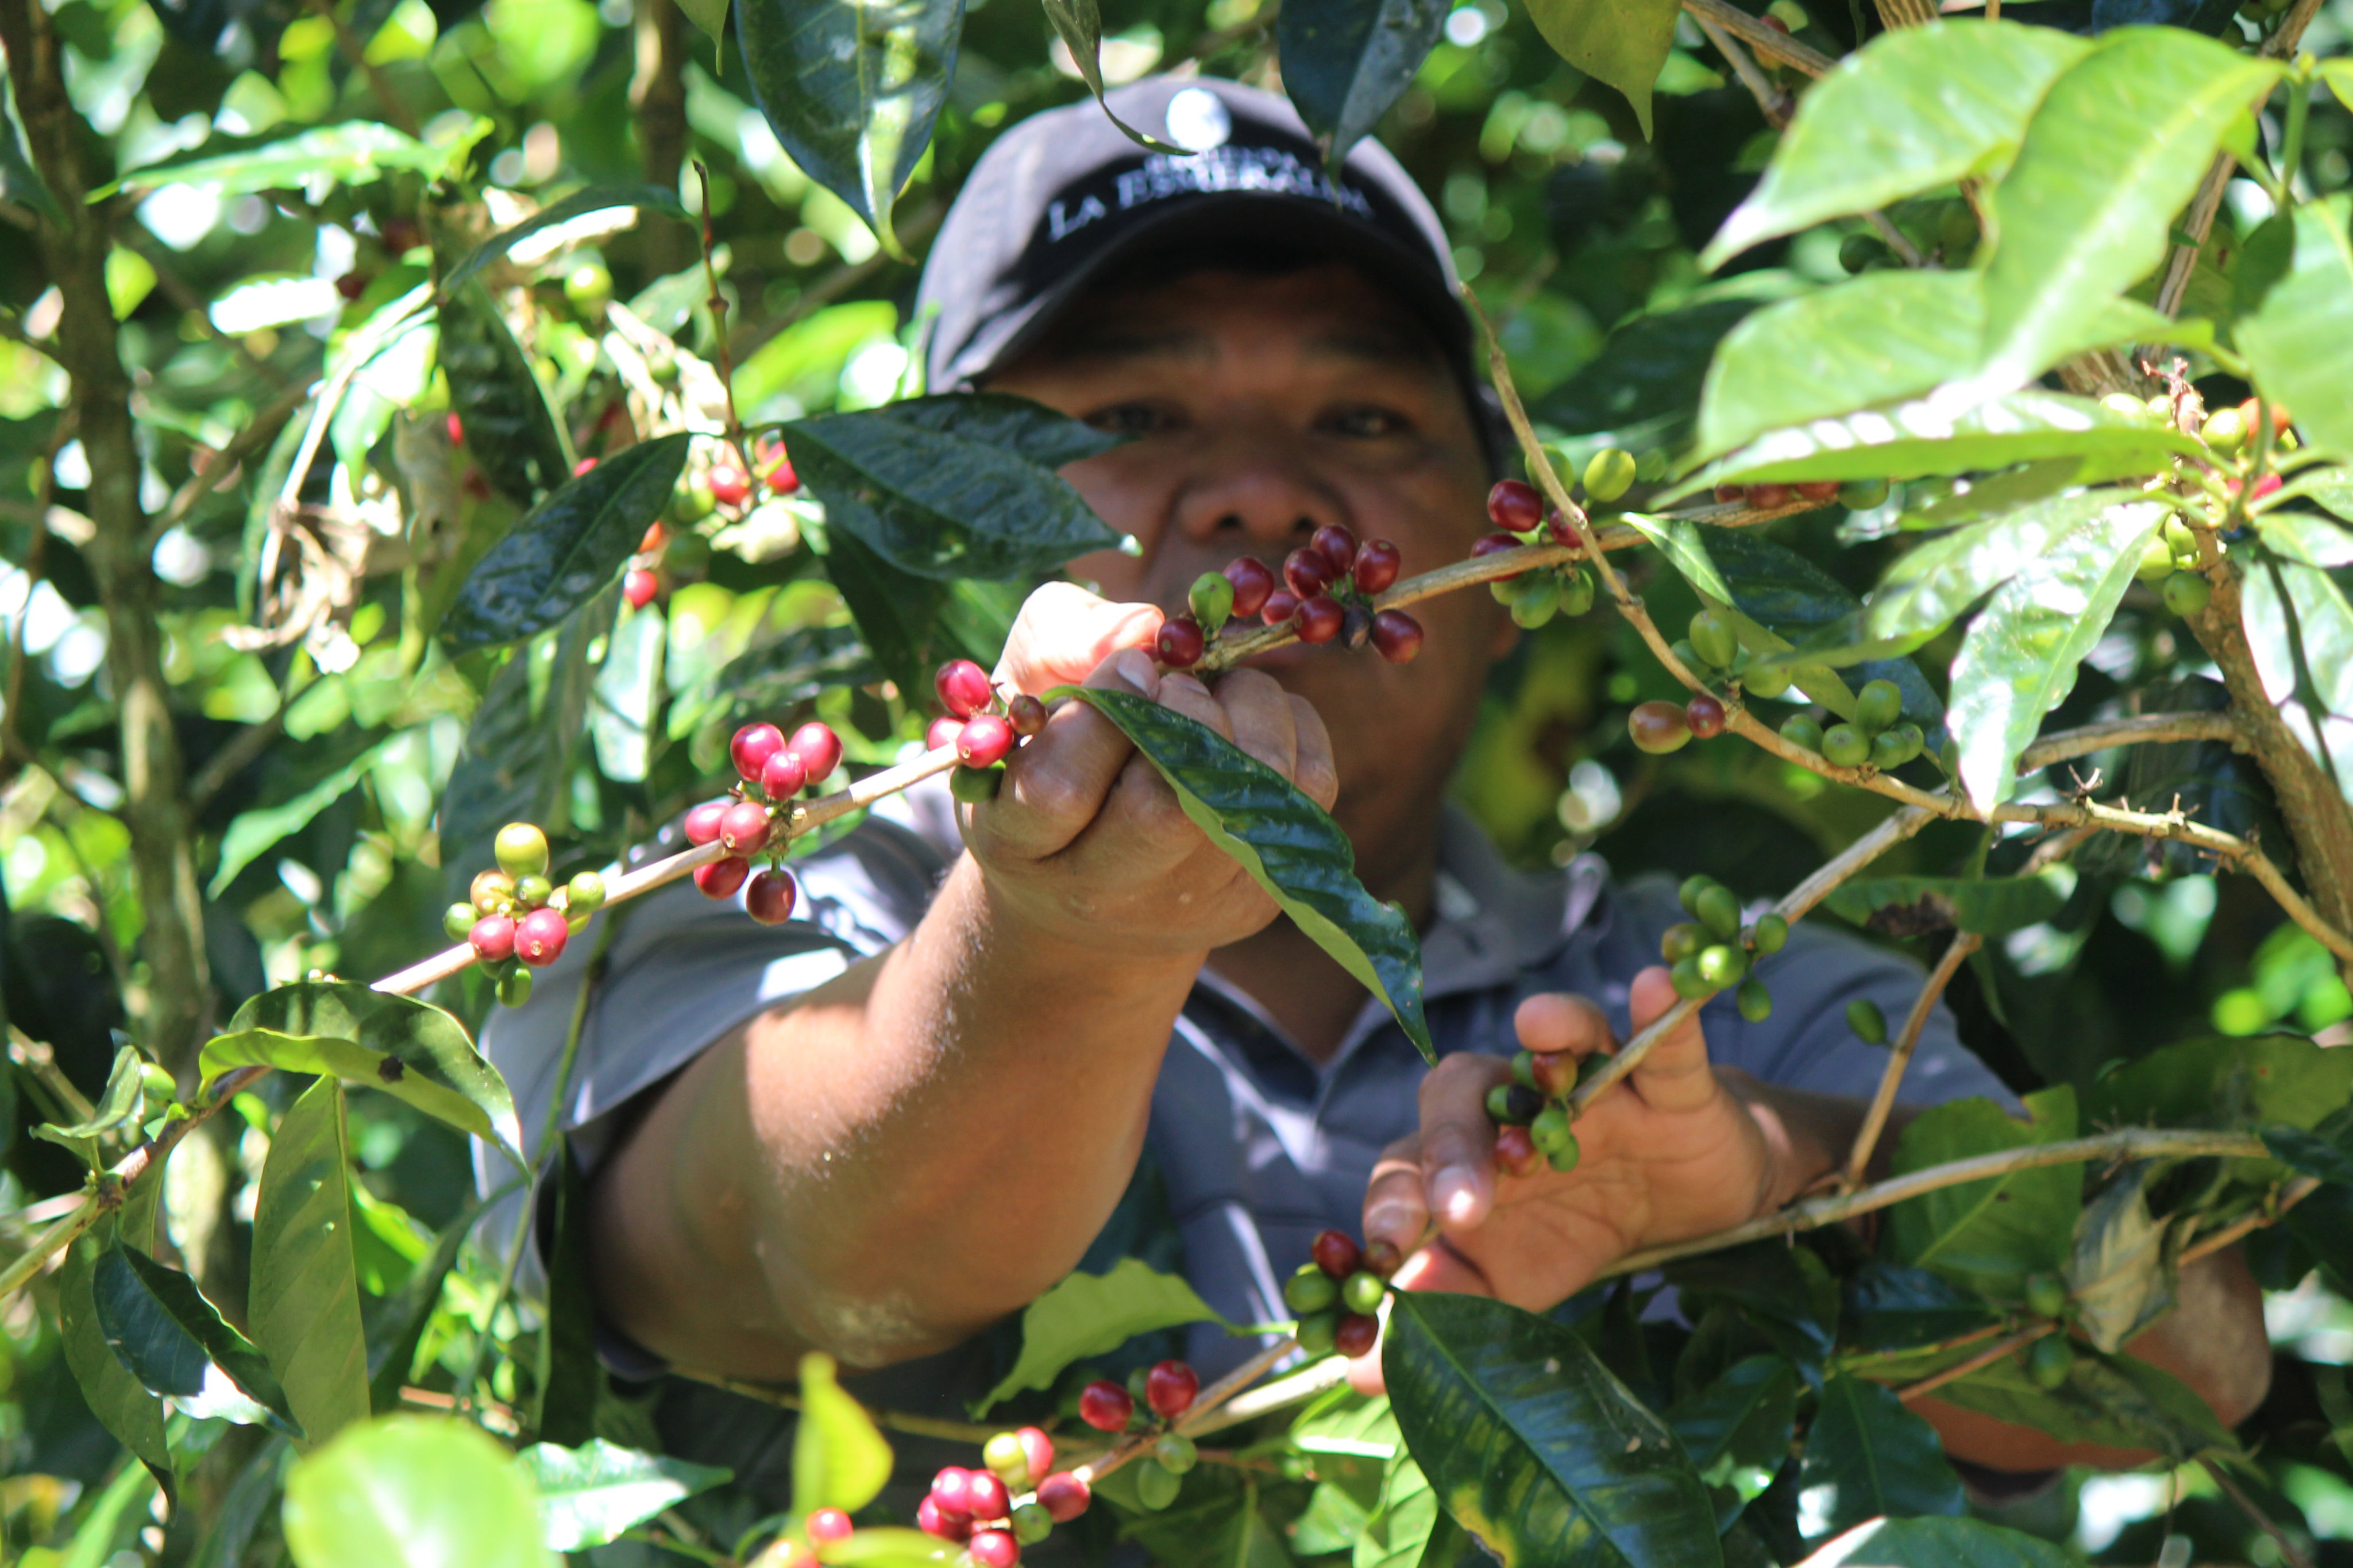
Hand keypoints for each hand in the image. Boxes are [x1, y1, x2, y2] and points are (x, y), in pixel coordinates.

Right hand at [958, 582, 1338, 959]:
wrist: (1096, 878)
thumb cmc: (1053, 750)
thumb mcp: (1026, 688)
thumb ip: (1062, 642)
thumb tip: (1145, 629)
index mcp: (1019, 842)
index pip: (1058, 789)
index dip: (1105, 711)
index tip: (1131, 662)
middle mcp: (1101, 892)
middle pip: (1163, 811)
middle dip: (1187, 714)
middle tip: (1180, 679)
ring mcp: (1187, 904)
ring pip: (1249, 796)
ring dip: (1247, 710)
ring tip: (1214, 692)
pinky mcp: (1256, 898)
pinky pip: (1308, 792)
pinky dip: (1290, 729)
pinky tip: (1249, 722)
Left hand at [1349, 970, 1813, 1391]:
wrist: (1689, 1210)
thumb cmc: (1575, 1232)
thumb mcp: (1505, 1287)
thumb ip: (1438, 1313)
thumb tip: (1353, 1370)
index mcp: (1462, 1156)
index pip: (1409, 1160)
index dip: (1391, 1201)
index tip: (1379, 1252)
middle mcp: (1514, 1106)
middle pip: (1462, 1093)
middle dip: (1455, 1145)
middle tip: (1461, 1207)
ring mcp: (1592, 1086)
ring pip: (1555, 1050)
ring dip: (1547, 1054)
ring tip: (1542, 1061)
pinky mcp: (1670, 1083)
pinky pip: (1662, 1041)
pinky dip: (1659, 1014)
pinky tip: (1651, 988)